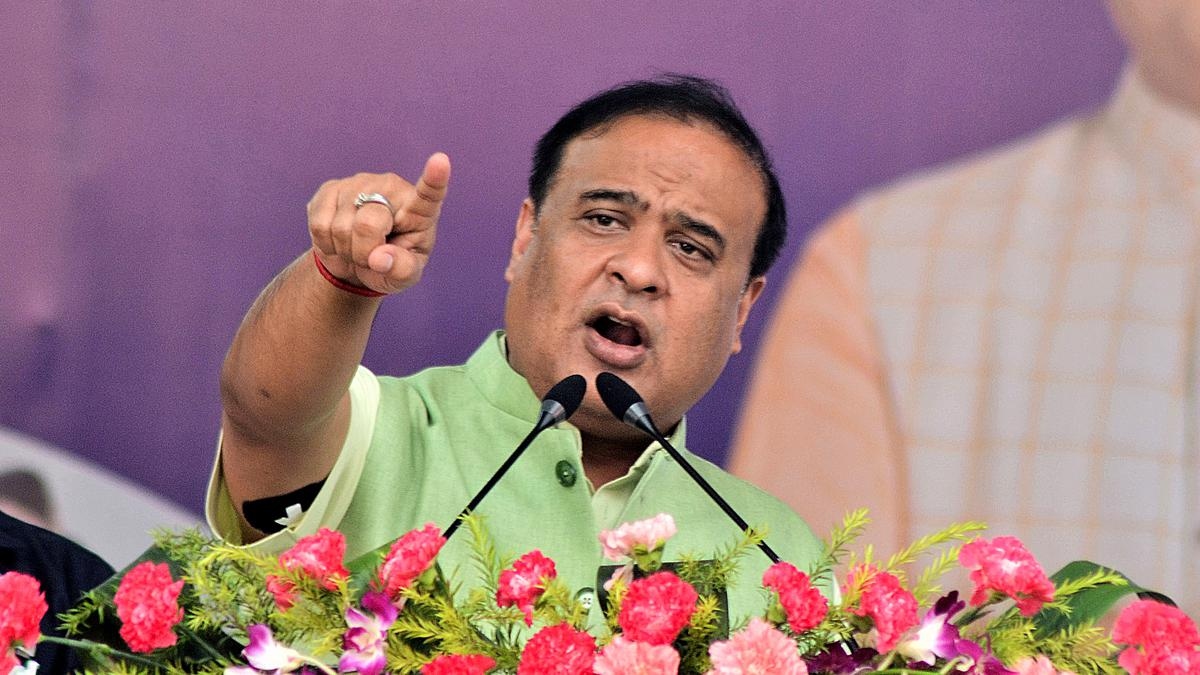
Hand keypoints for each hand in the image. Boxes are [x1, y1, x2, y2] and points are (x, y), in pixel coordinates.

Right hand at [307, 152, 450, 294]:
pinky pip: (320, 224)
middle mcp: (391, 188)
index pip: (428, 193)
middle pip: (369, 223)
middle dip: (364, 252)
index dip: (434, 178)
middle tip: (371, 259)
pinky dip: (326, 244)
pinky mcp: (331, 188)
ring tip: (356, 248)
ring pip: (341, 227)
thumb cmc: (389, 266)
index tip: (441, 161)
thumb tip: (379, 258)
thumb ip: (401, 270)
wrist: (356, 263)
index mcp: (420, 210)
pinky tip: (337, 241)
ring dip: (345, 250)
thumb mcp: (405, 277)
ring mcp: (360, 183)